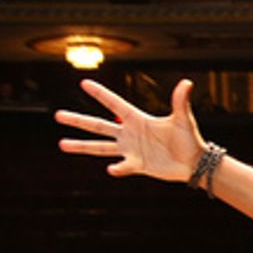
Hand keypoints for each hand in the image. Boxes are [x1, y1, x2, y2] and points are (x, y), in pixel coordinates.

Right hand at [55, 78, 205, 181]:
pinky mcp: (137, 164)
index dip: (100, 94)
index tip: (84, 82)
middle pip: (98, 125)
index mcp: (137, 119)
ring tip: (62, 144)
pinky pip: (123, 166)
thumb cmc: (189, 139)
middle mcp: (130, 133)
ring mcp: (131, 149)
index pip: (114, 104)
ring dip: (82, 146)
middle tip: (57, 115)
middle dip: (78, 120)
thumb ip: (180, 102)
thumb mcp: (183, 119)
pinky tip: (111, 169)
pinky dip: (118, 168)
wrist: (194, 163)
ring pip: (101, 146)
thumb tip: (186, 83)